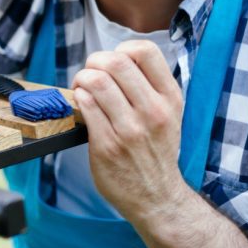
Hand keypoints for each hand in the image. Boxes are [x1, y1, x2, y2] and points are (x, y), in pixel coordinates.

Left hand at [71, 40, 185, 221]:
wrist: (157, 197)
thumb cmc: (156, 151)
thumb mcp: (169, 115)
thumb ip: (149, 87)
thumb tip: (116, 58)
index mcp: (170, 99)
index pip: (145, 51)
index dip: (120, 49)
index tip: (112, 64)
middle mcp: (154, 111)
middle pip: (114, 61)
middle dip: (93, 62)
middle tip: (90, 76)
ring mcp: (130, 129)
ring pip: (96, 81)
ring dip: (81, 80)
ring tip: (82, 90)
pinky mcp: (107, 145)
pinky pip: (85, 105)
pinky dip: (77, 99)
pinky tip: (82, 106)